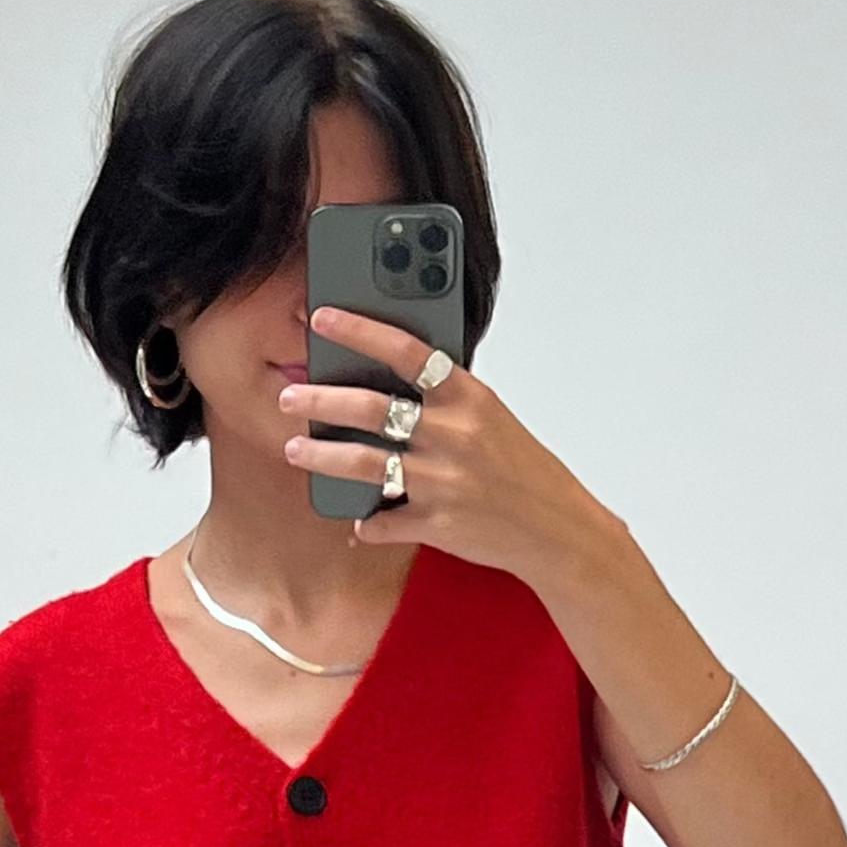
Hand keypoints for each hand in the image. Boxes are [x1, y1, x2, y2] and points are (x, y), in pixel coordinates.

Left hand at [280, 308, 609, 581]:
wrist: (557, 529)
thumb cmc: (521, 469)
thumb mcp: (490, 418)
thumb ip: (444, 398)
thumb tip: (387, 382)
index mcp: (468, 397)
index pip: (406, 350)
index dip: (360, 330)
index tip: (323, 317)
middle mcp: (453, 434)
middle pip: (371, 408)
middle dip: (319, 400)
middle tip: (289, 397)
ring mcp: (443, 481)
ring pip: (364, 464)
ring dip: (321, 456)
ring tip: (294, 450)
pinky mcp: (437, 524)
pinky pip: (382, 522)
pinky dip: (364, 523)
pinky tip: (354, 520)